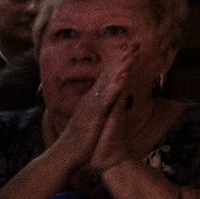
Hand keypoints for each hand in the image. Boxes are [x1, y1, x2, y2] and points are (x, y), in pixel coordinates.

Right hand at [53, 55, 129, 173]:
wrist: (65, 155)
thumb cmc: (80, 140)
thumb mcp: (90, 120)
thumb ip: (96, 108)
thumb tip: (102, 100)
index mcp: (92, 100)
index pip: (107, 77)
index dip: (118, 63)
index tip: (130, 49)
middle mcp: (91, 99)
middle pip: (109, 74)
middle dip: (121, 58)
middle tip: (134, 43)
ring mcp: (92, 106)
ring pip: (108, 82)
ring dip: (120, 67)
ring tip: (131, 53)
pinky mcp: (94, 115)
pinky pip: (106, 99)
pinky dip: (114, 87)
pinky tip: (123, 77)